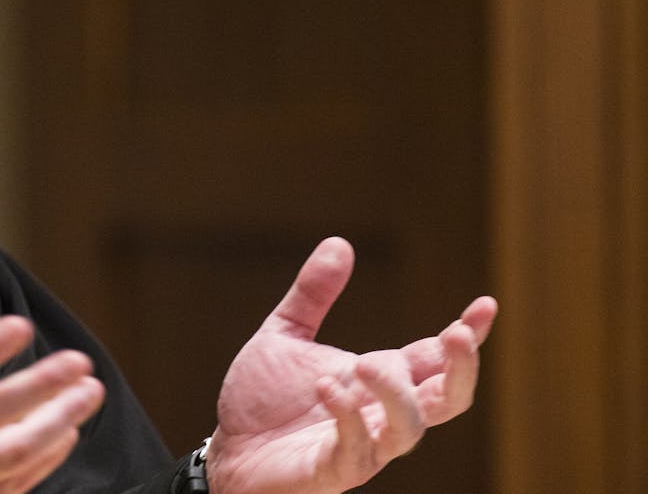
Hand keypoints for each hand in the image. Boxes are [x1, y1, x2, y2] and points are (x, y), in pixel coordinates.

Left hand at [206, 237, 496, 493]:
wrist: (226, 450)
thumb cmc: (262, 400)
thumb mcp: (284, 335)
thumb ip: (312, 295)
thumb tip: (340, 242)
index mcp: (378, 379)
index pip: (435, 359)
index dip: (468, 335)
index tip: (486, 305)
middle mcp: (381, 414)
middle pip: (448, 399)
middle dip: (461, 369)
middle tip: (454, 334)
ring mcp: (363, 446)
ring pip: (411, 429)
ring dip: (397, 394)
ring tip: (364, 363)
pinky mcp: (333, 470)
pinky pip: (358, 451)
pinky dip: (349, 418)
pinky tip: (326, 388)